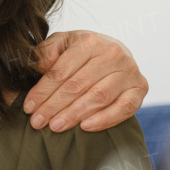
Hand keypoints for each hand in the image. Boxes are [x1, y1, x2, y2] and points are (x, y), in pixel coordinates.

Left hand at [25, 30, 147, 132]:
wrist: (112, 52)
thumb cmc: (81, 52)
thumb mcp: (61, 44)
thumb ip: (46, 51)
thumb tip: (42, 64)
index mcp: (90, 41)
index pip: (61, 71)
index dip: (43, 91)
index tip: (29, 107)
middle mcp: (113, 53)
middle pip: (77, 85)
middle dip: (54, 106)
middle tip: (38, 122)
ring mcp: (129, 71)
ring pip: (98, 97)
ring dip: (74, 114)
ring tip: (55, 127)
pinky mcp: (140, 87)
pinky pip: (125, 108)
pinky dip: (106, 119)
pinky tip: (85, 127)